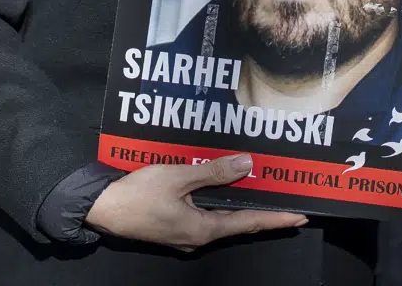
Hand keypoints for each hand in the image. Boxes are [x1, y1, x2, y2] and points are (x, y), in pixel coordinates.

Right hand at [85, 153, 306, 250]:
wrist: (101, 209)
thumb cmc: (138, 194)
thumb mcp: (176, 177)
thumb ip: (212, 171)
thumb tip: (247, 164)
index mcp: (203, 228)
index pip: (250, 223)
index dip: (276, 219)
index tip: (301, 216)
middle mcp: (198, 236)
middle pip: (237, 222)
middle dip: (261, 210)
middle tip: (283, 196)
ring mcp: (184, 234)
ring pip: (219, 218)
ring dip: (238, 204)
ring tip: (257, 188)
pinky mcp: (172, 227)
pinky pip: (203, 214)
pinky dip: (217, 202)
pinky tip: (219, 187)